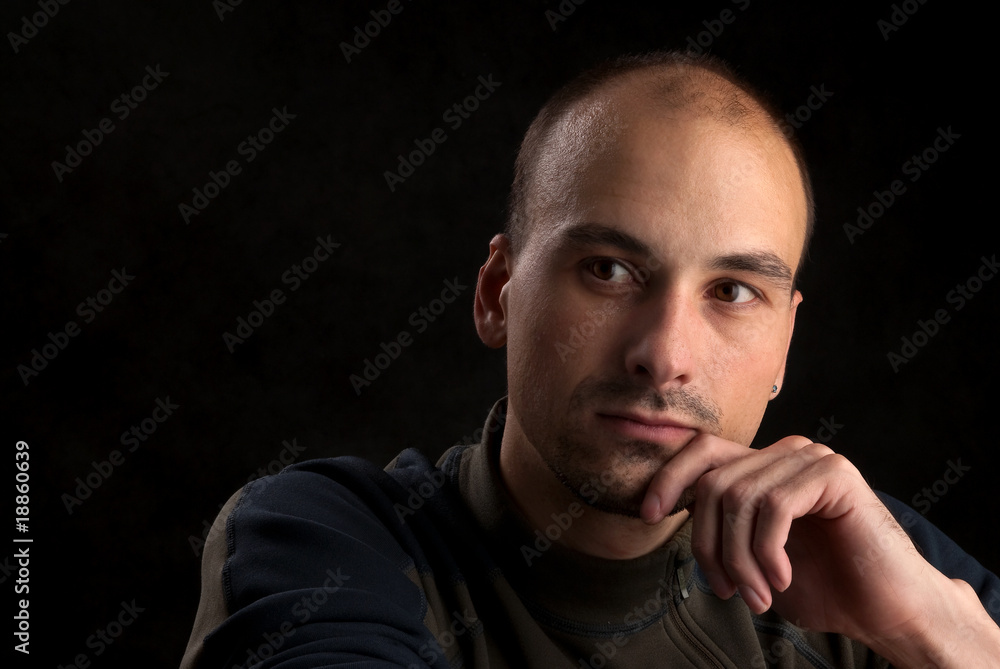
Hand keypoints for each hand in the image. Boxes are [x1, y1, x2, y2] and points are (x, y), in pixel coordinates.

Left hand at [638, 434, 969, 647]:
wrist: (887, 611)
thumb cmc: (822, 586)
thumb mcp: (752, 556)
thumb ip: (719, 527)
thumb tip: (665, 509)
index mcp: (764, 468)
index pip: (702, 451)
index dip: (669, 477)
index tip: (648, 515)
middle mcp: (785, 454)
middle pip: (714, 482)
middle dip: (709, 545)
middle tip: (726, 591)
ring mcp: (811, 459)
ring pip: (739, 496)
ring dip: (739, 558)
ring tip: (756, 596)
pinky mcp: (834, 474)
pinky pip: (774, 505)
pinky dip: (767, 551)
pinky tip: (781, 580)